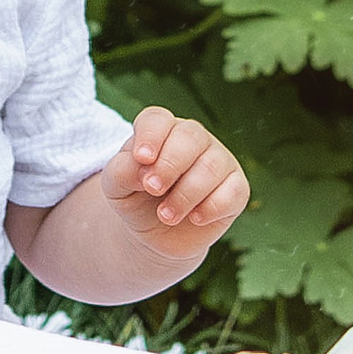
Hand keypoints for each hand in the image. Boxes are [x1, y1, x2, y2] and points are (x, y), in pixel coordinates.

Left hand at [100, 106, 248, 260]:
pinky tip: (194, 218)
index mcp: (161, 130)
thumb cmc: (135, 199)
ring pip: (211, 166)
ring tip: (166, 215)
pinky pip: (234, 191)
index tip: (141, 159)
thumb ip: (122, 170)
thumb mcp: (116, 187)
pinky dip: (211, 207)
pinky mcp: (236, 188)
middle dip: (169, 165)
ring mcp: (218, 161)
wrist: (155, 234)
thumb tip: (144, 164)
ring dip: (186, 194)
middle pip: (190, 136)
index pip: (158, 119)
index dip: (150, 136)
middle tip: (153, 189)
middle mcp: (193, 139)